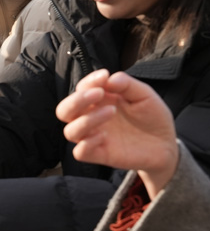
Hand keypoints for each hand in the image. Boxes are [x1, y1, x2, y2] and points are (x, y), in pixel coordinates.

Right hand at [56, 69, 177, 196]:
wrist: (166, 144)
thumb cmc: (152, 117)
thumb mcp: (144, 95)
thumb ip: (127, 85)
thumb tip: (108, 79)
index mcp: (98, 102)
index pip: (80, 89)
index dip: (88, 81)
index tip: (104, 76)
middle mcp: (91, 119)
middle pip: (64, 111)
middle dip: (76, 100)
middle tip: (98, 93)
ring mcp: (93, 137)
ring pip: (70, 131)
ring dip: (86, 120)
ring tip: (111, 112)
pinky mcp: (100, 154)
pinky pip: (80, 152)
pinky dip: (87, 144)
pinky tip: (104, 136)